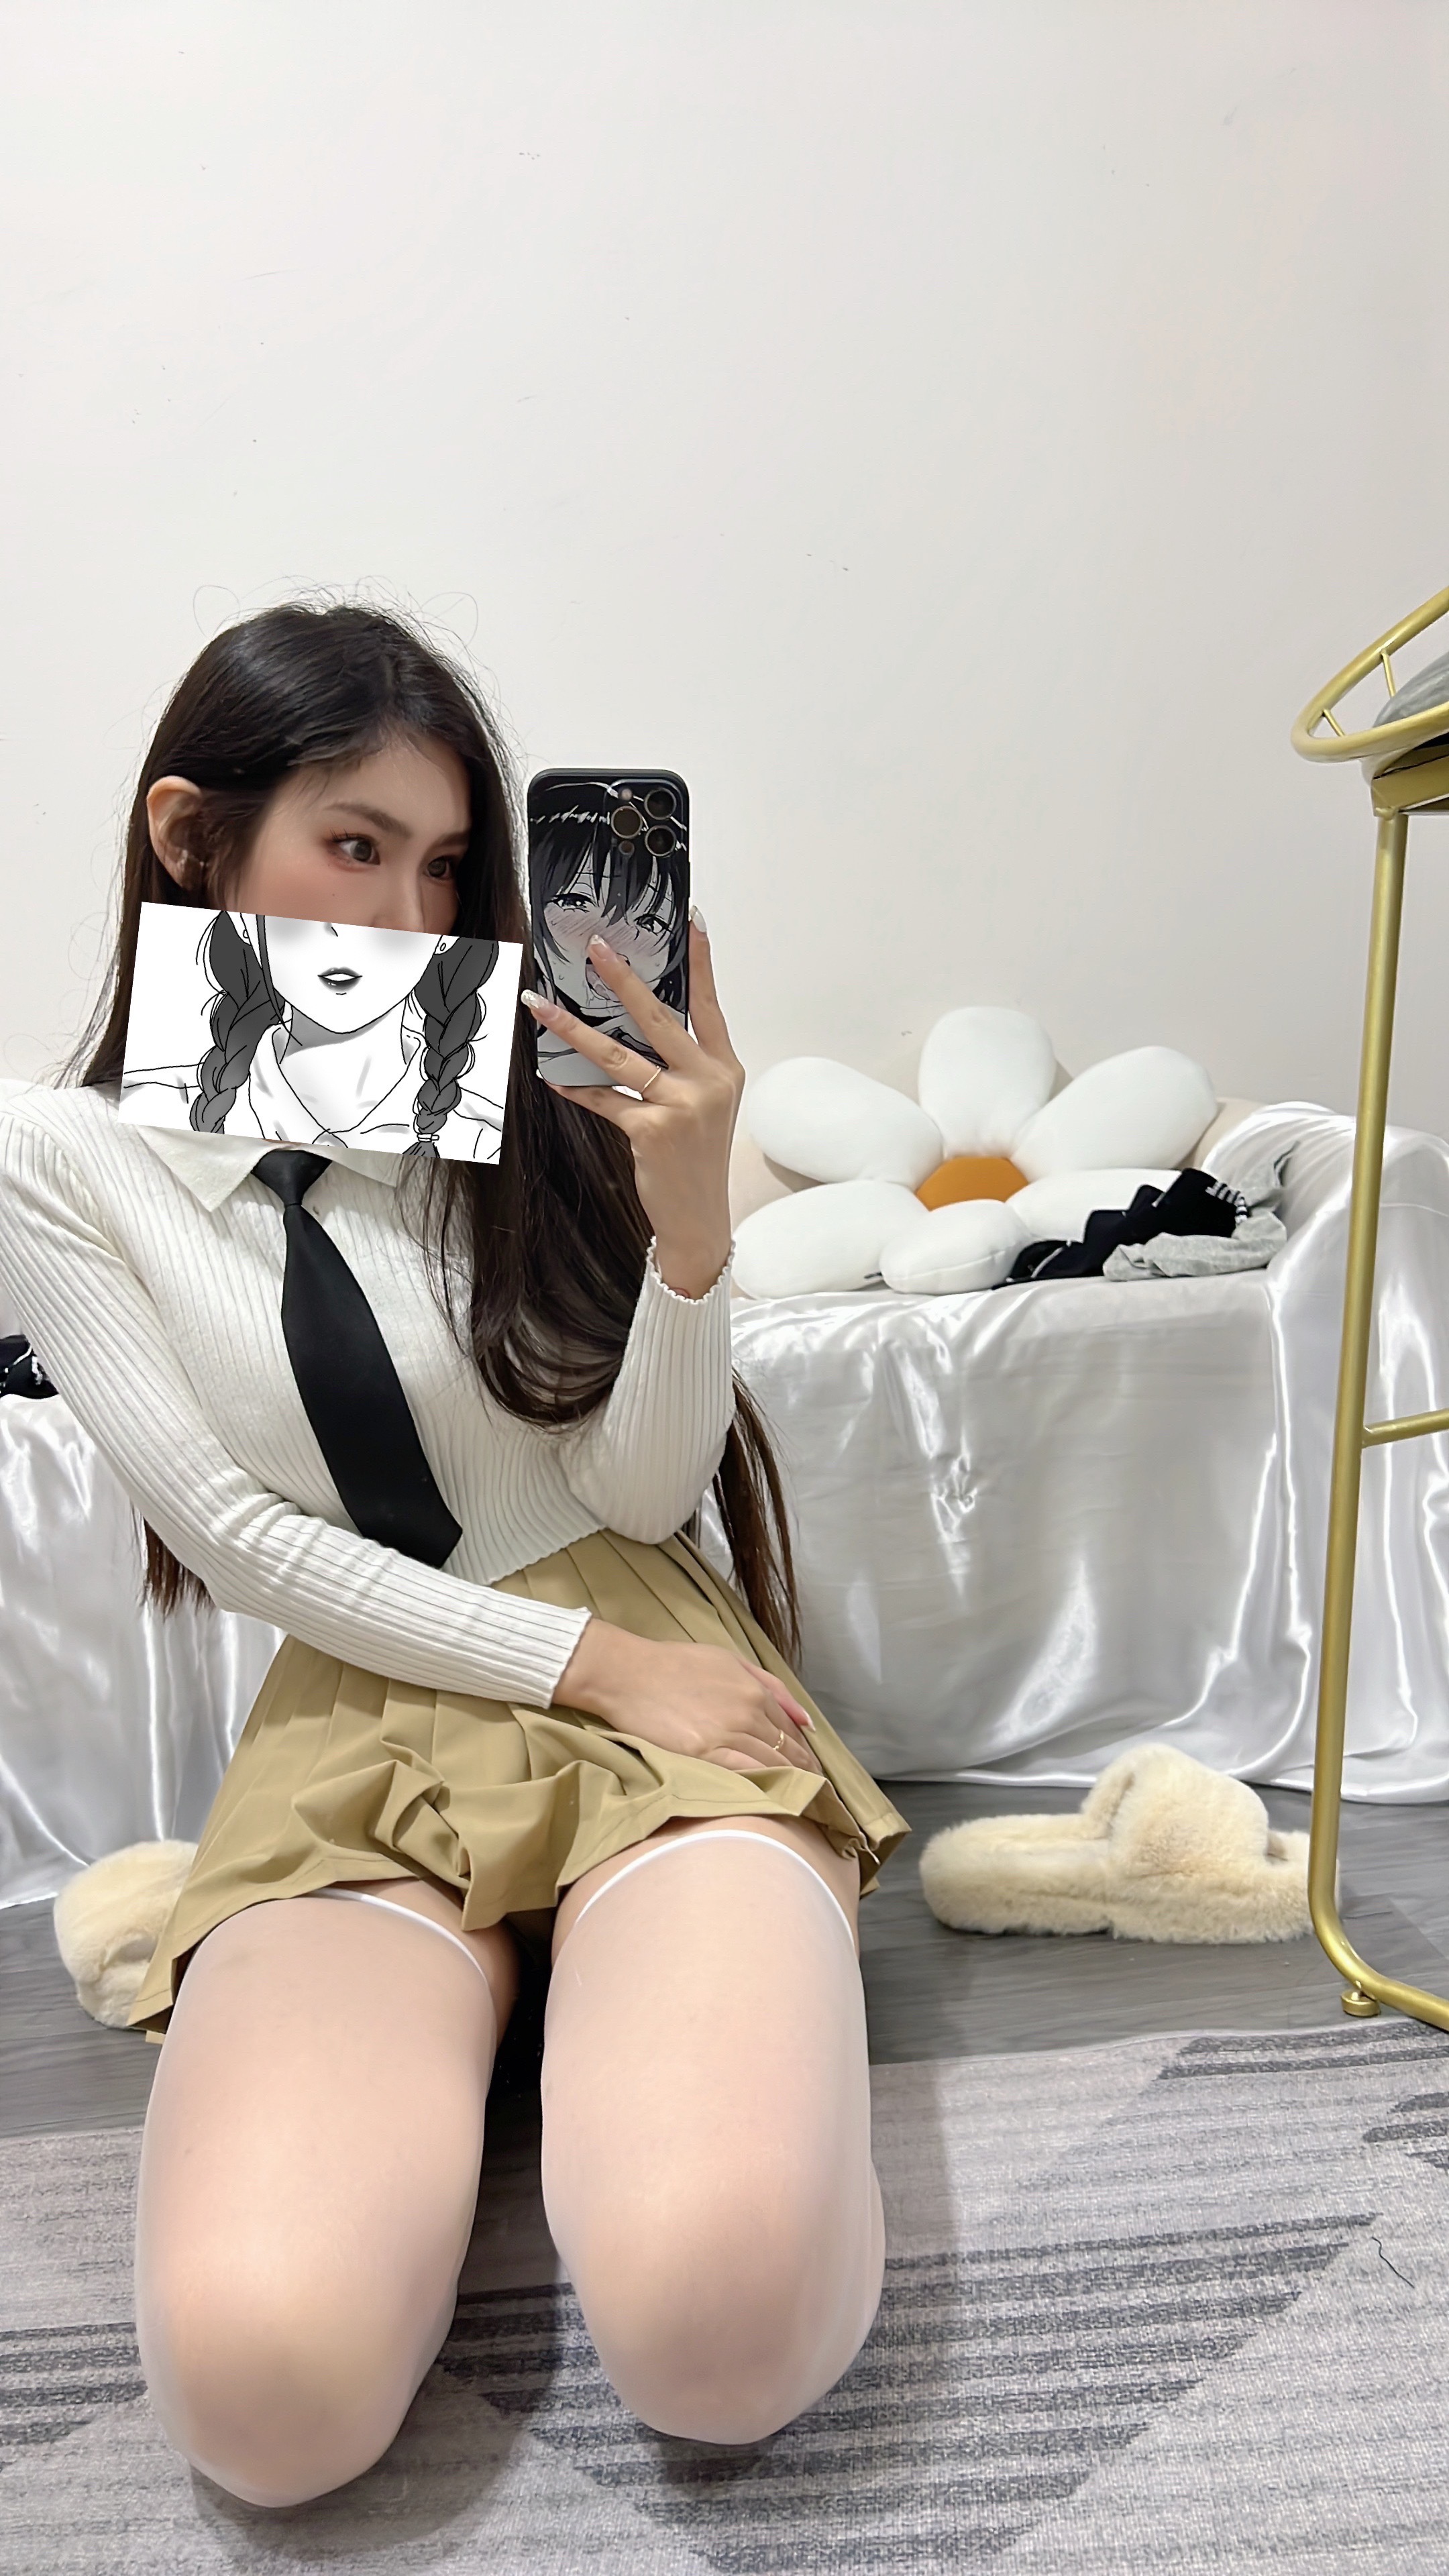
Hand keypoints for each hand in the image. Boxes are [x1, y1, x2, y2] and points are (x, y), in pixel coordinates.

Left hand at [522, 914, 741, 1297]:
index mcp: (725, 1068)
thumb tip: (631, 1027)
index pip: (709, 1004)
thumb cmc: (696, 1158)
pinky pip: (604, 1099)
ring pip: (618, 1055)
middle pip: (659, 1017)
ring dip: (573, 1029)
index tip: (692, 920)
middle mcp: (709, 1080)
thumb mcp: (704, 1105)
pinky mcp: (653, 1130)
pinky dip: (576, 1087)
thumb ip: (681, 1066)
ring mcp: (683, 1105)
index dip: (701, 962)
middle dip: (623, 977)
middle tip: (596, 945)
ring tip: (541, 1005)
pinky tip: (552, 1075)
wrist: (700, 1218)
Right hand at [555, 1621, 822, 1776]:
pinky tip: (773, 1797)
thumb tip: (805, 1718)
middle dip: (803, 1769)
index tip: (811, 1764)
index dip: (803, 1748)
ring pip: (769, 1764)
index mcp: (753, 1690)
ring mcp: (725, 1734)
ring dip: (788, 1781)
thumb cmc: (674, 1664)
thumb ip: (770, 1686)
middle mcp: (746, 1713)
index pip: (789, 1727)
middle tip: (816, 1788)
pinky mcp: (703, 1754)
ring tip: (800, 1798)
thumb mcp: (728, 1660)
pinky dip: (763, 1785)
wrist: (628, 1674)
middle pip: (785, 1749)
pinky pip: (744, 1774)